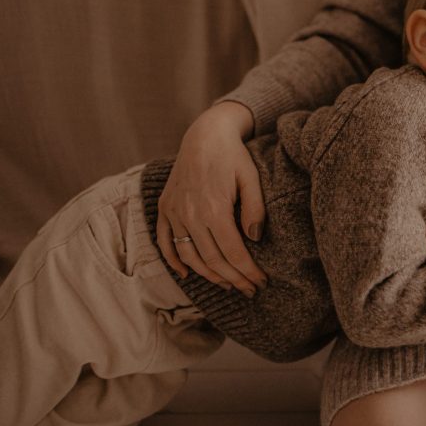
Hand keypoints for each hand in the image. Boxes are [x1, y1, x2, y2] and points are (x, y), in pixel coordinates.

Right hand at [157, 101, 268, 295]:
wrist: (204, 135)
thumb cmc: (233, 156)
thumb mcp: (251, 177)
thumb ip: (255, 208)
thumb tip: (254, 239)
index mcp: (214, 208)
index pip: (233, 252)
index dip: (248, 271)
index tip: (261, 282)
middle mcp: (190, 214)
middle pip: (212, 259)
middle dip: (233, 279)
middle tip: (250, 290)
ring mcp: (174, 212)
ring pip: (189, 256)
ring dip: (209, 275)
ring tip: (228, 285)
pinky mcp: (165, 208)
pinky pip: (165, 241)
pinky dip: (174, 261)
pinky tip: (188, 274)